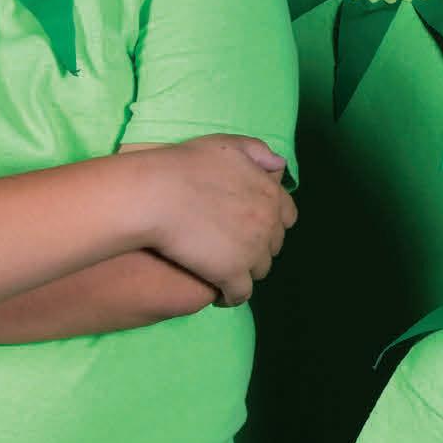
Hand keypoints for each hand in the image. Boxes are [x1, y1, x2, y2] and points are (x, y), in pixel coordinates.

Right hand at [144, 136, 293, 304]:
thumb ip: (258, 152)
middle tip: (236, 248)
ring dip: (246, 270)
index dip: (271, 222)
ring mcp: (252, 251)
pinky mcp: (231, 274)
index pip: (287, 216)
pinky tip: (219, 295)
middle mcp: (268, 224)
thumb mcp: (227, 146)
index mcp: (270, 194)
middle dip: (259, 246)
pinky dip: (232, 296)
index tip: (253, 226)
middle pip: (273, 245)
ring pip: (259, 270)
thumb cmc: (186, 166)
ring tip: (225, 270)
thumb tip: (279, 166)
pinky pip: (240, 294)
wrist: (156, 193)